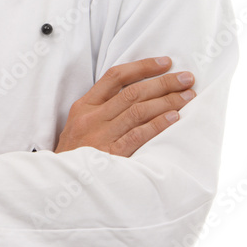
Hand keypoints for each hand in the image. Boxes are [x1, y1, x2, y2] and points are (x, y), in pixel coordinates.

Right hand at [55, 56, 195, 157]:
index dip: (143, 67)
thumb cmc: (74, 154)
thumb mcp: (79, 124)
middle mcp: (92, 117)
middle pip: (133, 92)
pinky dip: (157, 125)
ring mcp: (100, 136)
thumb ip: (102, 108)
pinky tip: (174, 118)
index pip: (116, 76)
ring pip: (138, 111)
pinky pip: (137, 136)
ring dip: (167, 102)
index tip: (167, 62)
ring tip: (188, 97)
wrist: (59, 184)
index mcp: (84, 105)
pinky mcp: (110, 156)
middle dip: (164, 82)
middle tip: (187, 78)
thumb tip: (138, 92)